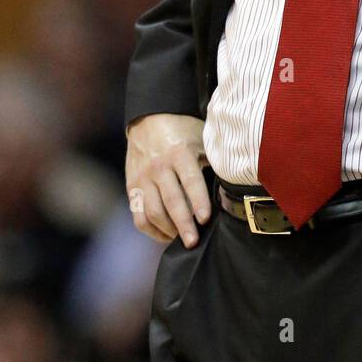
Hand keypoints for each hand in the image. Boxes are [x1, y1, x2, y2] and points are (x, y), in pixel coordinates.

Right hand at [126, 113, 211, 246]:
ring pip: (152, 211)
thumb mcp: (201, 139)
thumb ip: (212, 162)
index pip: (190, 181)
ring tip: (182, 239)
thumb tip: (229, 189)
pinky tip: (165, 234)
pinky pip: (138, 215)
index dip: (198, 201)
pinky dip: (150, 229)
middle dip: (183, 225)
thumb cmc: (183, 132)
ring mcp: (142, 177)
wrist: (150, 119)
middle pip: (170, 201)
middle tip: (192, 242)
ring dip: (167, 230)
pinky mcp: (131, 186)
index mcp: (179, 153)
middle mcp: (158, 166)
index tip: (205, 219)